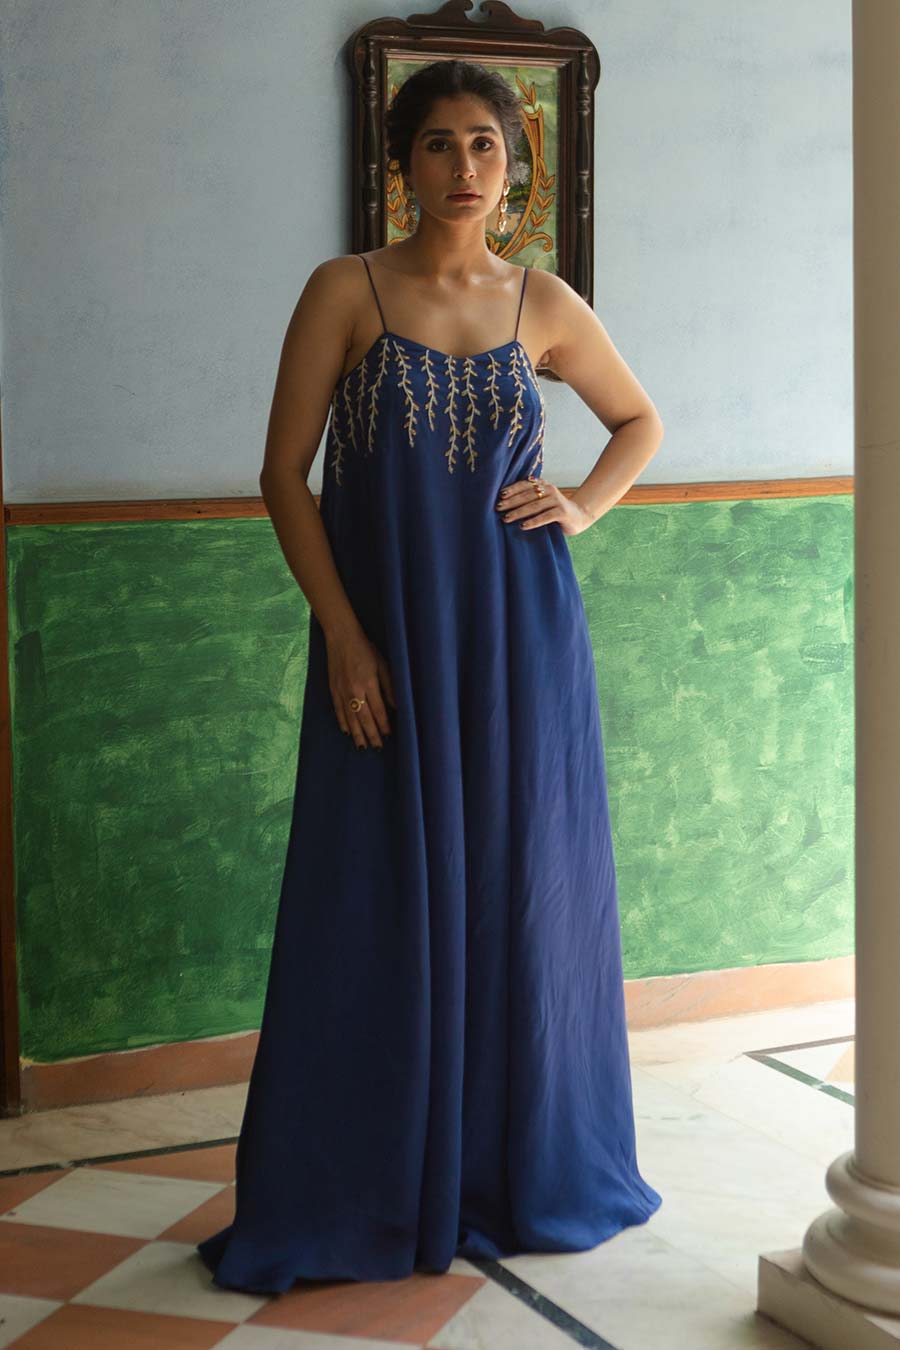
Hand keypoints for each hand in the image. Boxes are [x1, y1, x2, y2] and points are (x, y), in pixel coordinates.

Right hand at [325, 628, 395, 748]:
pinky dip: (343, 723)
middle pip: (364, 718)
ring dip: (357, 734)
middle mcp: (354, 690)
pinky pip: (338, 711)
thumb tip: (396, 706)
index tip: (388, 735)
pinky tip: (347, 732)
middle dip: (371, 735)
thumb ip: (389, 686)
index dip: (383, 724)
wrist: (341, 638)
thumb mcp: (383, 665)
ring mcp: (341, 691)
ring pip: (350, 718)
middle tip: (377, 747)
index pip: (378, 710)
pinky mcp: (333, 690)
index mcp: (369, 683)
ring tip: (362, 747)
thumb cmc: (366, 649)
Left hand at [494, 475, 593, 536]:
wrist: (579, 516)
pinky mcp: (562, 512)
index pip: (524, 485)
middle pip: (527, 495)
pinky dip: (533, 521)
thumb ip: (529, 498)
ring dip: (518, 512)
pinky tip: (523, 526)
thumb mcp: (543, 501)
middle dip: (511, 502)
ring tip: (506, 518)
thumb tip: (504, 502)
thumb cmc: (555, 510)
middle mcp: (550, 490)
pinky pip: (545, 516)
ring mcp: (557, 500)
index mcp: (543, 485)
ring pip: (534, 506)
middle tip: (498, 508)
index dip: (511, 490)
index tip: (499, 496)